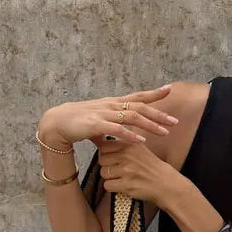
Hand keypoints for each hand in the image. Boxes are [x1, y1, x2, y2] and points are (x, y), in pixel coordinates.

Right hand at [39, 84, 178, 147]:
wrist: (57, 123)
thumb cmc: (78, 123)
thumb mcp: (99, 124)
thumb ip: (111, 129)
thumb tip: (118, 137)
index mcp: (113, 104)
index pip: (137, 97)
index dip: (153, 94)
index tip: (169, 90)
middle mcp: (111, 106)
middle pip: (139, 107)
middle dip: (158, 114)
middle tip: (175, 121)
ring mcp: (104, 114)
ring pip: (132, 117)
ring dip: (149, 124)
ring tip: (164, 132)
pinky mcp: (96, 125)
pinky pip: (117, 130)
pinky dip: (130, 135)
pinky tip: (141, 141)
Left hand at [99, 136, 179, 207]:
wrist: (166, 184)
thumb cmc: (152, 168)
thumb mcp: (139, 149)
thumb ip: (123, 145)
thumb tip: (101, 141)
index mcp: (130, 144)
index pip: (104, 145)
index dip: (106, 153)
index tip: (112, 159)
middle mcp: (127, 156)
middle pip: (102, 160)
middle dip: (107, 166)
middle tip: (118, 170)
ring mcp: (126, 170)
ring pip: (103, 173)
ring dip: (110, 177)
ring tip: (121, 178)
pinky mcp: (126, 185)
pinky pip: (107, 185)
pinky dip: (112, 187)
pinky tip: (122, 186)